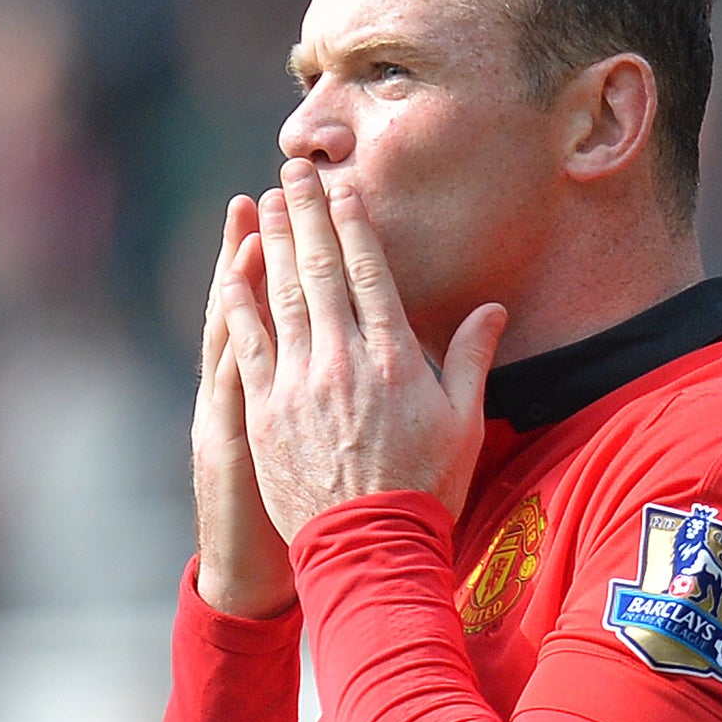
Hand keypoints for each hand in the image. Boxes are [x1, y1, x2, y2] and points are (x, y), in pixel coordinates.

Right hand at [192, 195, 296, 617]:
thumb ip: (323, 389)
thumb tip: (353, 348)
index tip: (298, 207)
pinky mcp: (232, 441)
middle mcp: (249, 389)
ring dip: (241, 285)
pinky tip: (237, 307)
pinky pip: (233, 382)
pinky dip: (235, 343)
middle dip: (259, 249)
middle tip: (262, 193)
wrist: (262, 569)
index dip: (288, 258)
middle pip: (255, 307)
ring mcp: (237, 413)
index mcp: (273, 384)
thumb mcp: (298, 441)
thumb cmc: (293, 506)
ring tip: (249, 232)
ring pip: (238, 337)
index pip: (282, 308)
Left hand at [219, 159, 506, 541]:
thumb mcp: (464, 424)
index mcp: (393, 359)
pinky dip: (238, 305)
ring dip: (269, 246)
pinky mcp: (265, 411)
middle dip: (305, 217)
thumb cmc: (425, 488)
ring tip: (262, 206)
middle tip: (292, 174)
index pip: (369, 274)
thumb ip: (471, 359)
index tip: (342, 189)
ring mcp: (299, 385)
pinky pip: (248, 345)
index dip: (353, 225)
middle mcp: (343, 361)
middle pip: (319, 272)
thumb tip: (492, 308)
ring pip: (280, 298)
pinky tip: (228, 274)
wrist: (370, 547)